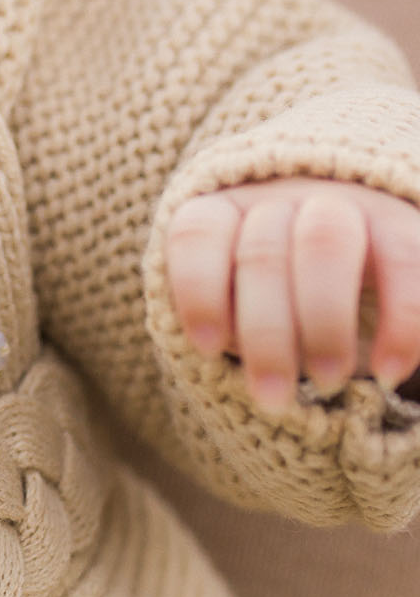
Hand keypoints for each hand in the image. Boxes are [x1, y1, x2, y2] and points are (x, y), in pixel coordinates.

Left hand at [166, 177, 419, 410]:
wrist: (360, 245)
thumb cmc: (277, 289)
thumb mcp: (238, 297)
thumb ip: (225, 316)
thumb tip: (221, 353)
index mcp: (225, 211)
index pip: (197, 234)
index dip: (197, 290)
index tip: (207, 349)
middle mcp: (280, 200)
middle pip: (262, 253)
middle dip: (265, 333)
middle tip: (273, 396)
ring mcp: (344, 206)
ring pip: (325, 245)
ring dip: (323, 322)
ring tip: (325, 381)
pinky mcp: (403, 227)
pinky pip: (405, 263)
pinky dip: (399, 324)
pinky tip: (388, 372)